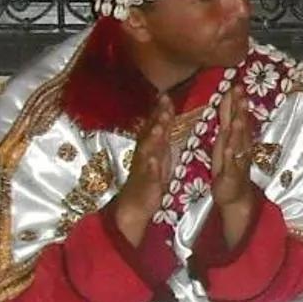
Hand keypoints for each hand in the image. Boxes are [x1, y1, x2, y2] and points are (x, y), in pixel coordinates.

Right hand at [110, 96, 175, 245]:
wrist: (136, 206)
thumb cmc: (150, 178)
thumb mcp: (159, 154)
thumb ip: (162, 136)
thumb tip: (167, 115)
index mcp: (151, 147)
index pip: (156, 125)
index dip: (161, 110)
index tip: (166, 94)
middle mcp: (145, 153)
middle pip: (151, 133)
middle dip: (157, 118)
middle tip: (164, 102)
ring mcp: (144, 168)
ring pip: (148, 150)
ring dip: (152, 138)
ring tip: (158, 127)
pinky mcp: (146, 183)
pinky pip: (148, 174)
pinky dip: (151, 167)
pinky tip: (153, 160)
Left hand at [209, 88, 260, 246]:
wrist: (234, 195)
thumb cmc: (229, 167)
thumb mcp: (226, 141)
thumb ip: (227, 121)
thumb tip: (229, 100)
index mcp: (235, 138)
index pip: (236, 116)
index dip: (236, 102)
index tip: (236, 85)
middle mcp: (239, 147)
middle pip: (240, 126)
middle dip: (240, 111)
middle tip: (241, 94)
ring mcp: (237, 161)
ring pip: (238, 144)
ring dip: (239, 132)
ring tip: (238, 119)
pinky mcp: (231, 175)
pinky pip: (232, 165)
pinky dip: (231, 157)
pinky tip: (230, 150)